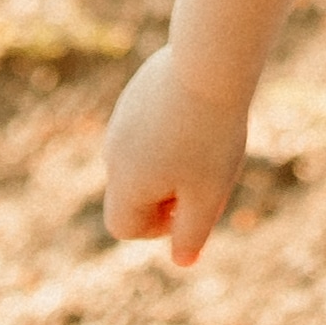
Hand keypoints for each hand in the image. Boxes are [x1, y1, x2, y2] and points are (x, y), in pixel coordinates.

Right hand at [101, 43, 255, 268]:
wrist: (209, 64)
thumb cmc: (211, 136)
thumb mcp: (208, 194)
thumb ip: (192, 233)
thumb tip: (182, 260)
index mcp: (125, 181)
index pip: (122, 226)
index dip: (156, 228)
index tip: (189, 204)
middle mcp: (114, 151)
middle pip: (132, 191)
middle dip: (167, 192)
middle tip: (206, 171)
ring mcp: (122, 118)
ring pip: (142, 157)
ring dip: (170, 160)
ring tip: (207, 140)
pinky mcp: (136, 93)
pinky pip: (149, 126)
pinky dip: (171, 130)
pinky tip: (201, 113)